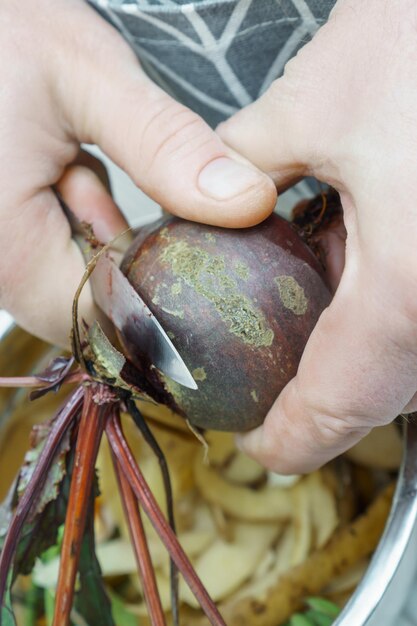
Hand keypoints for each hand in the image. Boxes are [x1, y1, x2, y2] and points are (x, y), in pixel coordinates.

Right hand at [0, 0, 274, 347]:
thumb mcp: (87, 77)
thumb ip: (168, 147)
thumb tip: (248, 202)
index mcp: (8, 245)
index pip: (103, 318)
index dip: (154, 287)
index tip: (181, 238)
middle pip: (87, 299)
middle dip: (120, 243)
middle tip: (103, 175)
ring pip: (70, 273)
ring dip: (96, 226)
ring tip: (74, 163)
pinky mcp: (0, 232)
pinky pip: (50, 250)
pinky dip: (72, 216)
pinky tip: (63, 169)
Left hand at [216, 0, 416, 471]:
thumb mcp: (318, 101)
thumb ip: (247, 163)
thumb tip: (217, 191)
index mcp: (409, 285)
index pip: (340, 404)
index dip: (293, 439)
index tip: (260, 447)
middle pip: (382, 392)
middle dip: (322, 395)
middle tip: (271, 380)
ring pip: (413, 357)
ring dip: (356, 349)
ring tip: (304, 310)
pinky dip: (390, 307)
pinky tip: (358, 259)